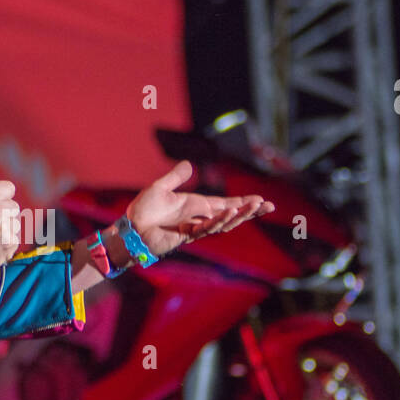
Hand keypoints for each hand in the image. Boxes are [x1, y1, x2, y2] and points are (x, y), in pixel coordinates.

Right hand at [0, 180, 20, 306]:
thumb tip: (4, 193)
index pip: (8, 188)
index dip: (3, 195)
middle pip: (13, 206)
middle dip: (5, 212)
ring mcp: (5, 229)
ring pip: (15, 222)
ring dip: (6, 227)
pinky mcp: (11, 243)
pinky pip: (15, 236)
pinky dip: (6, 241)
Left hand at [122, 160, 273, 258]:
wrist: (130, 230)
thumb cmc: (143, 211)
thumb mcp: (160, 188)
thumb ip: (175, 177)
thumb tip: (188, 164)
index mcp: (195, 205)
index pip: (224, 203)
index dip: (242, 202)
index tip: (260, 200)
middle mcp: (198, 217)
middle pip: (230, 214)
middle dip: (249, 210)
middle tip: (269, 206)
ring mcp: (194, 227)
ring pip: (224, 222)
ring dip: (240, 214)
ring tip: (256, 206)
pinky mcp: (187, 235)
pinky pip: (208, 227)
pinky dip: (220, 219)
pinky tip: (231, 211)